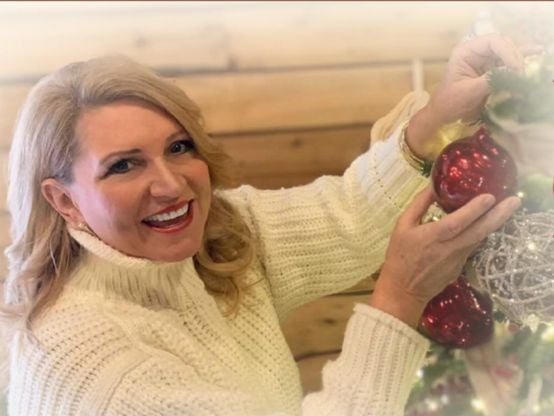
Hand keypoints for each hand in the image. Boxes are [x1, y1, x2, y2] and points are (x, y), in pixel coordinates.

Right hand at [369, 187, 520, 327]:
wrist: (403, 290)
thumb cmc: (399, 255)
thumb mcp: (402, 226)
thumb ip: (419, 205)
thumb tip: (433, 186)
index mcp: (433, 237)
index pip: (458, 222)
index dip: (474, 209)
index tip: (490, 196)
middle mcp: (449, 248)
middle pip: (479, 231)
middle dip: (499, 215)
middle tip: (515, 201)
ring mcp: (458, 260)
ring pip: (479, 239)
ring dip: (495, 223)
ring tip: (508, 208)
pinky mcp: (461, 267)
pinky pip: (472, 247)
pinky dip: (481, 235)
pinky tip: (487, 225)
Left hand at [405, 34, 541, 159]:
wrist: (443, 114)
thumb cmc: (450, 102)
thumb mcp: (470, 92)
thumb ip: (491, 80)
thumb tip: (514, 72)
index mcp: (465, 51)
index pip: (492, 41)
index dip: (507, 52)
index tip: (516, 68)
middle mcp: (476, 51)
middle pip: (503, 45)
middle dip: (514, 57)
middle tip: (522, 74)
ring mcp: (484, 59)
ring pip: (507, 53)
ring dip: (518, 61)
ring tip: (525, 73)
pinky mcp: (490, 69)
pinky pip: (507, 62)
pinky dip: (518, 62)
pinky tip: (536, 53)